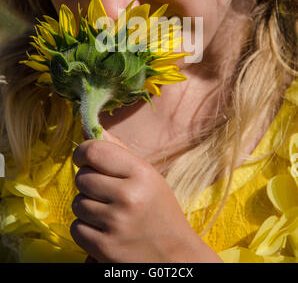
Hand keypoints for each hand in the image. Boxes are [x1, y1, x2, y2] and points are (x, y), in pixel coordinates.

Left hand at [70, 130, 221, 262]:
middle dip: (88, 182)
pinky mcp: (104, 248)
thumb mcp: (148, 175)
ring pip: (77, 203)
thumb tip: (90, 127)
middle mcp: (128, 196)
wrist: (175, 256)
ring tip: (108, 212)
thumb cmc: (159, 210)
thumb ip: (119, 152)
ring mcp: (115, 223)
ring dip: (87, 207)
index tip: (84, 158)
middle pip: (82, 178)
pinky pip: (76, 228)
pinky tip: (104, 229)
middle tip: (105, 191)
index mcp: (141, 173)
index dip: (82, 153)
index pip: (94, 151)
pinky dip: (85, 229)